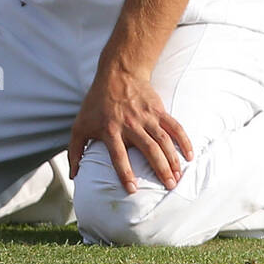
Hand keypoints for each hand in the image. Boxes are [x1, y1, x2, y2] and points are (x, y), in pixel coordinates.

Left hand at [67, 63, 192, 193]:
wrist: (117, 73)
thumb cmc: (96, 102)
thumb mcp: (79, 125)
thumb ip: (75, 152)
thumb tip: (74, 176)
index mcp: (110, 130)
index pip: (118, 156)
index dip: (125, 173)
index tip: (133, 190)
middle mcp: (130, 124)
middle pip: (148, 149)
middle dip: (161, 169)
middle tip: (169, 186)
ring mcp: (146, 117)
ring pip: (163, 140)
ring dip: (173, 159)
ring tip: (179, 176)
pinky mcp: (158, 110)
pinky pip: (174, 126)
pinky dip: (184, 140)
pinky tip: (189, 155)